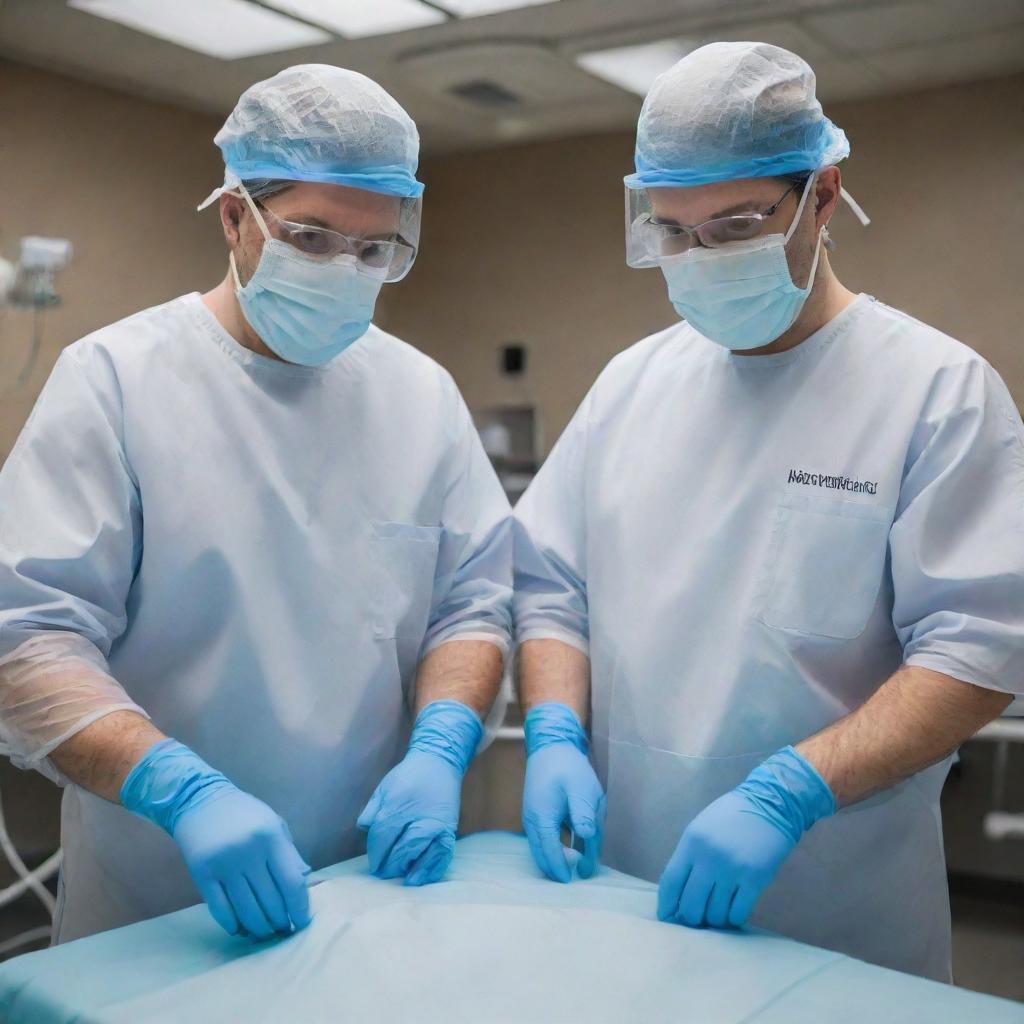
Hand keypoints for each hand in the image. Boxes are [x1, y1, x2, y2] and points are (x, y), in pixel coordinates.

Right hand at [121, 739, 310, 939]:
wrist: (200, 801)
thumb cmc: (243, 814)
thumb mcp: (273, 824)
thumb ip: (289, 854)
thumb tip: (305, 883)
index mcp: (271, 838)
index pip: (292, 882)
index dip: (299, 908)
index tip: (301, 922)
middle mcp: (249, 852)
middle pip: (270, 901)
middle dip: (279, 922)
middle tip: (283, 930)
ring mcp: (224, 865)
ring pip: (246, 910)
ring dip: (258, 928)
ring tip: (265, 933)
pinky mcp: (202, 875)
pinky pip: (220, 909)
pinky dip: (232, 924)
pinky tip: (240, 929)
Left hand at [358, 700, 481, 886]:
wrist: (439, 763)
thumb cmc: (408, 776)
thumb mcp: (384, 788)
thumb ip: (372, 810)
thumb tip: (364, 829)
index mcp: (397, 807)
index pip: (382, 838)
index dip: (376, 854)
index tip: (373, 864)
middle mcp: (417, 818)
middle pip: (400, 850)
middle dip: (389, 865)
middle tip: (384, 874)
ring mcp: (435, 825)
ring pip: (419, 854)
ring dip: (408, 869)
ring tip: (401, 879)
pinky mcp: (448, 830)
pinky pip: (441, 855)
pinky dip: (431, 869)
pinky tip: (421, 878)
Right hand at [522, 702, 604, 882]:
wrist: (550, 746)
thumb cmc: (567, 766)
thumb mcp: (581, 788)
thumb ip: (583, 813)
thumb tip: (587, 836)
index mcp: (542, 817)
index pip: (549, 852)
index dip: (560, 868)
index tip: (571, 880)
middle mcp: (533, 820)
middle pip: (542, 853)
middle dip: (557, 868)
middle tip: (576, 878)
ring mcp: (533, 817)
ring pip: (543, 845)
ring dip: (558, 856)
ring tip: (580, 864)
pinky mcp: (538, 812)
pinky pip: (545, 836)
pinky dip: (556, 845)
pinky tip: (574, 846)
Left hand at [658, 746, 834, 928]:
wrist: (770, 804)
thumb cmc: (731, 816)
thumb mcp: (701, 829)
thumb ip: (689, 858)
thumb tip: (679, 895)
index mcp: (692, 843)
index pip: (670, 882)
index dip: (667, 905)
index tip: (668, 917)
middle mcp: (709, 858)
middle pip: (690, 904)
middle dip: (691, 918)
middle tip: (697, 918)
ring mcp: (732, 870)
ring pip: (714, 914)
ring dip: (714, 918)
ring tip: (718, 911)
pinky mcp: (755, 879)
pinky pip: (738, 913)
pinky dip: (733, 917)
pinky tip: (734, 908)